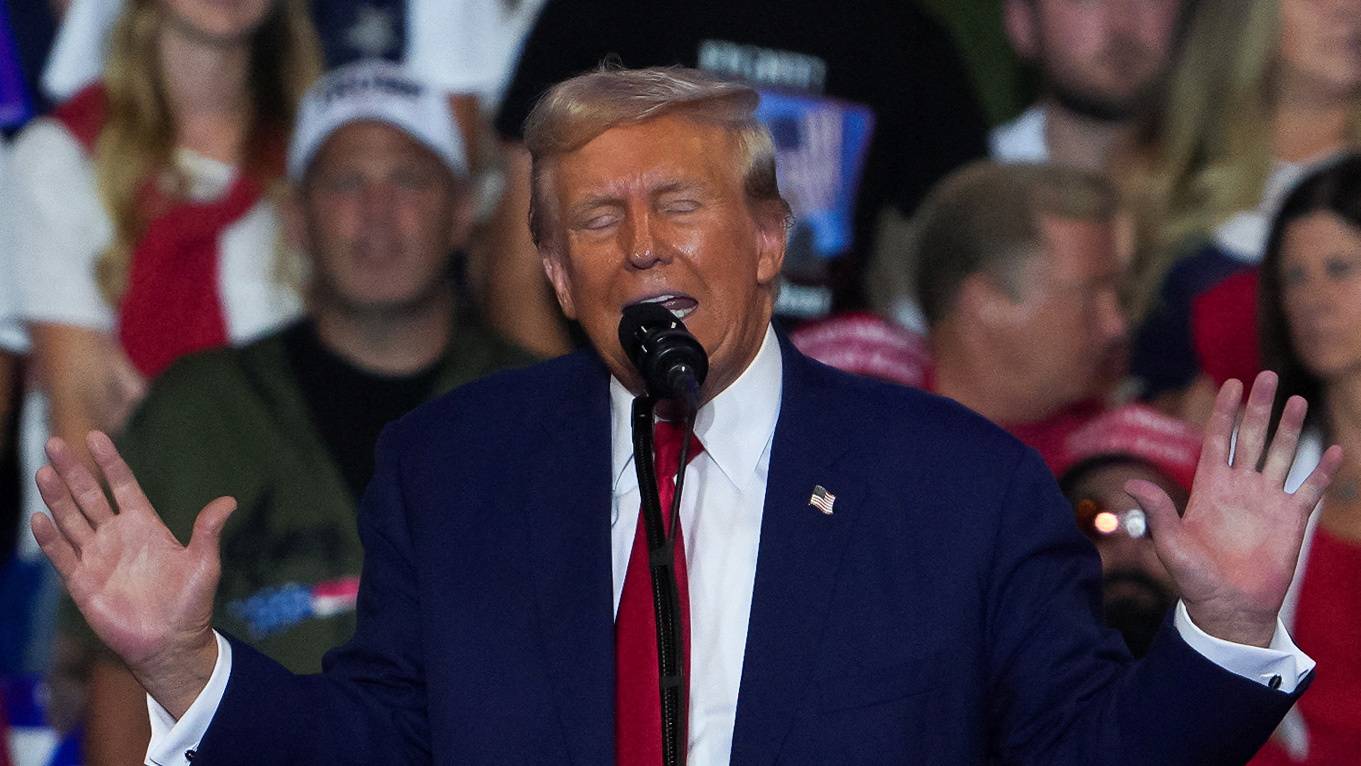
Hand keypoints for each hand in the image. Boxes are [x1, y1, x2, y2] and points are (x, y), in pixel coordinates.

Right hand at [30, 431, 234, 717]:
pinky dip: (50, 539)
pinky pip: (62, 556)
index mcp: (145, 525)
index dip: (109, 462)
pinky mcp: (82, 583)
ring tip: (43, 472)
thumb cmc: (190, 603)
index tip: (95, 436)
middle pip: (89, 496)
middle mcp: (117, 536)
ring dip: (56, 497)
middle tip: (55, 443)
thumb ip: (208, 531)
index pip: (122, 485)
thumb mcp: (204, 563)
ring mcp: (97, 558)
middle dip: (73, 471)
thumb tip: (229, 501)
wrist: (171, 643)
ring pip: (71, 520)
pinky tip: (39, 518)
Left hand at [1125, 371, 1341, 646]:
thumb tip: (1129, 484)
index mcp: (1209, 487)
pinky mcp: (1291, 520)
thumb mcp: (1171, 545)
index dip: (1225, 412)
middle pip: (1252, 437)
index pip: (1219, 439)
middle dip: (1259, 407)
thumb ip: (1157, 512)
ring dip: (1290, 428)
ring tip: (1297, 399)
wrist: (1228, 610)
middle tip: (1267, 375)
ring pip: (1281, 454)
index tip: (1231, 383)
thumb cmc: (1194, 580)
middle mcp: (1240, 487)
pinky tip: (1334, 450)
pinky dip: (1323, 470)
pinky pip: (1310, 488)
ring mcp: (1267, 501)